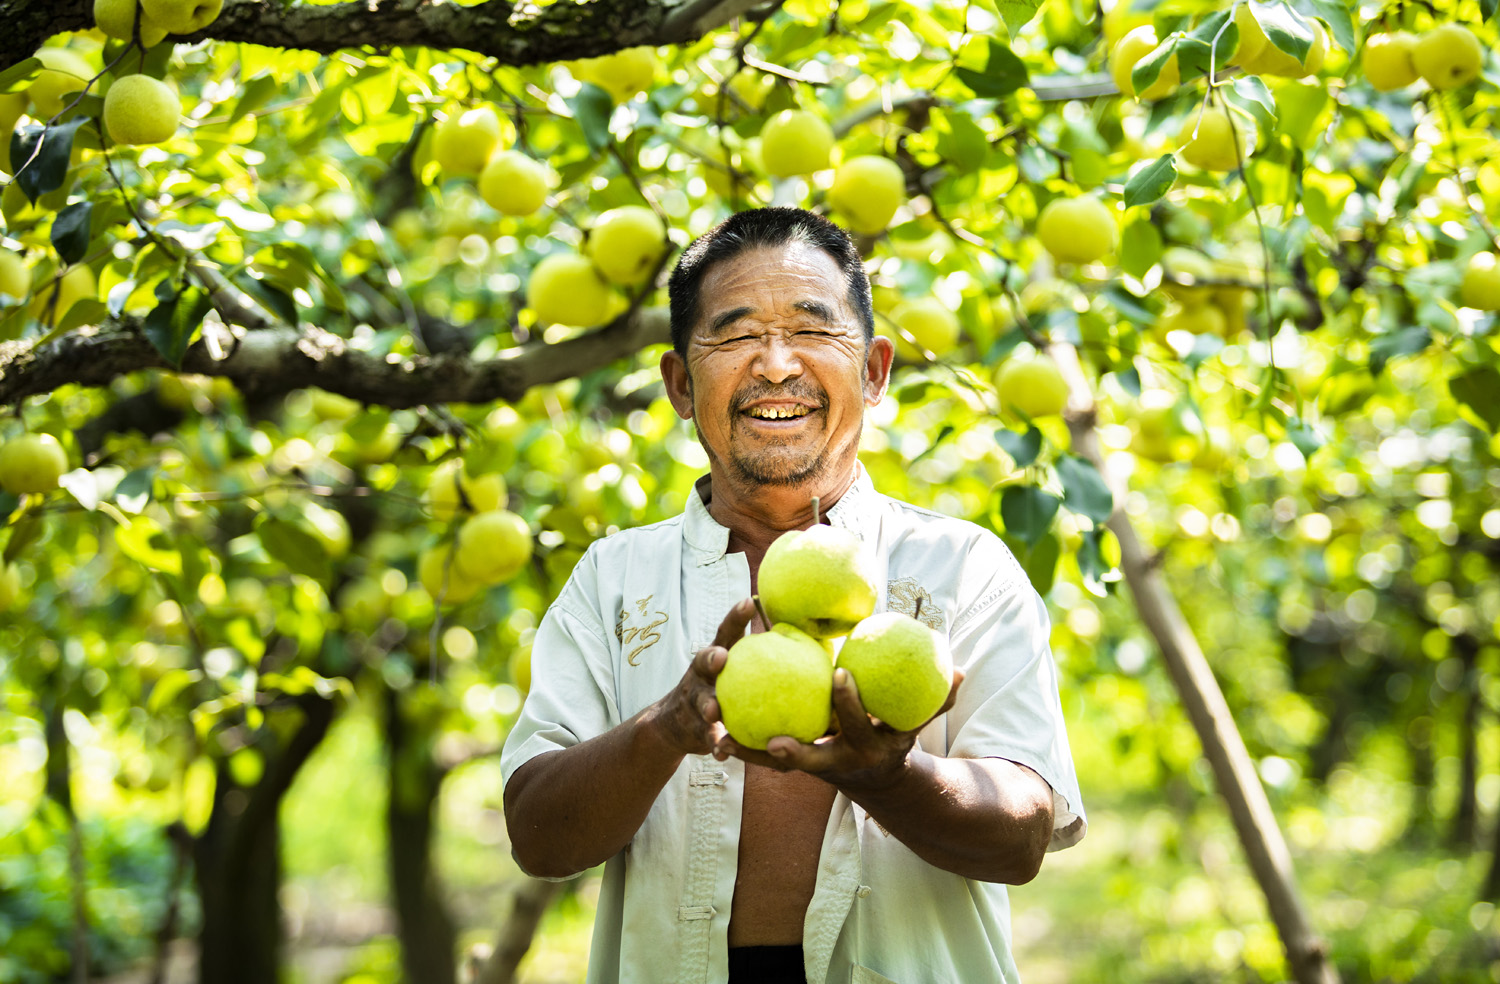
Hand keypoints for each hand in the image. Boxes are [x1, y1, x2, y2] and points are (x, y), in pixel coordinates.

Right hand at [641, 598, 754, 755]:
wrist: (676, 723)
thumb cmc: (718, 688)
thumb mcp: (732, 669)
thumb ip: (759, 655)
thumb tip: (801, 632)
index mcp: (715, 657)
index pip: (725, 633)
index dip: (735, 617)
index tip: (748, 601)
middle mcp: (701, 675)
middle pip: (703, 662)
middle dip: (710, 658)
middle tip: (721, 656)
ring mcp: (694, 701)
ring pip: (701, 702)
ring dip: (707, 705)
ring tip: (713, 710)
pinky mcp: (695, 729)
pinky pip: (707, 738)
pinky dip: (715, 745)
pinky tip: (722, 753)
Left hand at [713, 665, 964, 790]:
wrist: (880, 782)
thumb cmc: (896, 738)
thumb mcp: (917, 724)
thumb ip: (937, 699)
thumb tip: (961, 670)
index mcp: (868, 747)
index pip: (859, 723)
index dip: (851, 703)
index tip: (840, 675)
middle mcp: (838, 762)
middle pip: (811, 758)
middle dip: (792, 749)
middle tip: (769, 732)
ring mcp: (812, 767)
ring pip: (776, 766)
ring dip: (749, 754)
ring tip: (718, 737)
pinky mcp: (792, 767)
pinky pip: (762, 759)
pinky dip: (742, 747)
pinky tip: (714, 730)